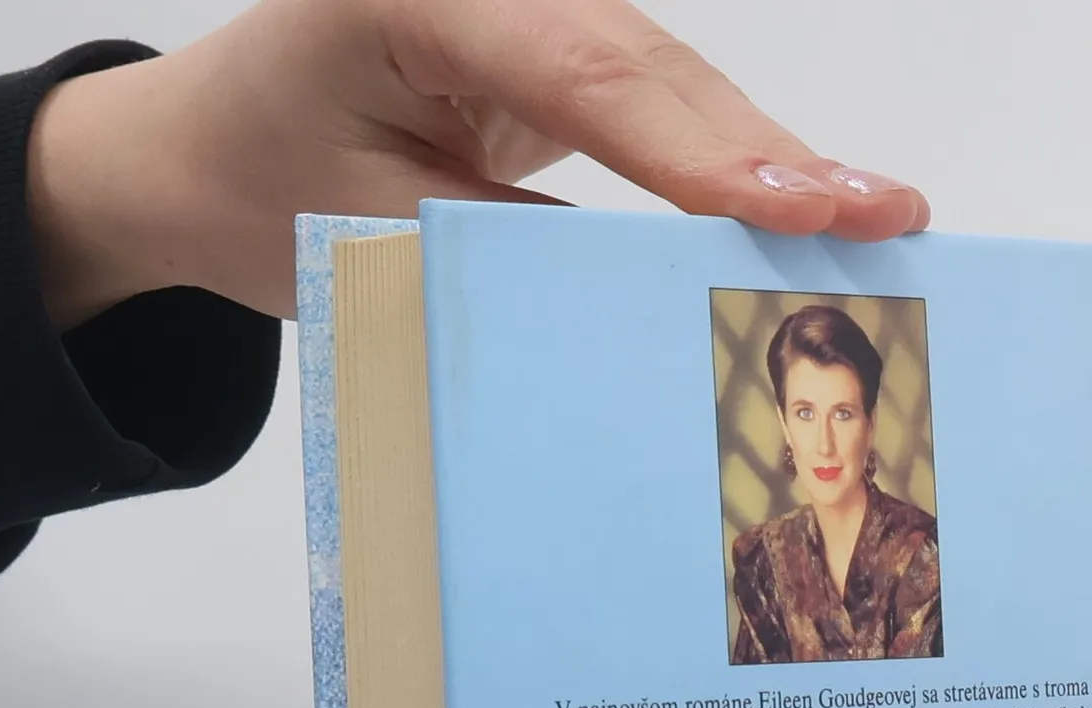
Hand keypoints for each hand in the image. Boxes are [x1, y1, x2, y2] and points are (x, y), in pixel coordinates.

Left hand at [27, 0, 929, 327]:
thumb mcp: (374, 236)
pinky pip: (658, 105)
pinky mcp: (554, 48)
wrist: (203, 150)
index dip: (702, 152)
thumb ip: (508, 250)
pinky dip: (729, 165)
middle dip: (773, 155)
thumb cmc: (264, 191)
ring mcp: (529, 7)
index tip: (798, 209)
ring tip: (878, 214)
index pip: (586, 75)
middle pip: (655, 68)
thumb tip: (651, 294)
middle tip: (888, 213)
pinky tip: (809, 203)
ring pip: (673, 81)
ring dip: (773, 162)